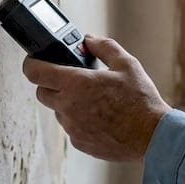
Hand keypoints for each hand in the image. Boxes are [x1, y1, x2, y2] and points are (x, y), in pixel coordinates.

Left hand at [21, 35, 170, 160]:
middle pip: (42, 93)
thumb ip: (104, 47)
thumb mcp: (127, 64)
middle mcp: (68, 107)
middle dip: (51, 84)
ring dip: (68, 104)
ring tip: (95, 101)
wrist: (153, 136)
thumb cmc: (141, 100)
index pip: (35, 72)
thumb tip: (88, 40)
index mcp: (76, 84)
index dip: (31, 64)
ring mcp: (72, 128)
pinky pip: (72, 128)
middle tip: (71, 80)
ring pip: (58, 111)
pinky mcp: (79, 143)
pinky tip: (101, 118)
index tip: (34, 62)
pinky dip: (80, 121)